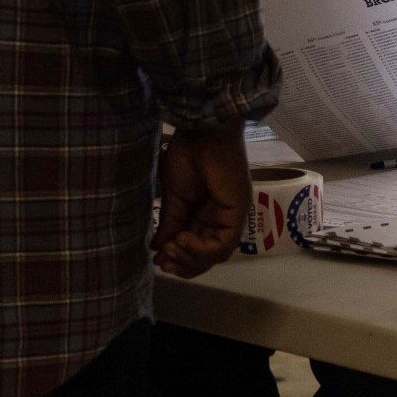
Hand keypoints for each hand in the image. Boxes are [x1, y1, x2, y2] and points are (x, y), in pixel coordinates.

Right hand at [153, 122, 252, 278]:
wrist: (200, 132)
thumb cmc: (188, 155)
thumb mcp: (173, 196)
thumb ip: (170, 223)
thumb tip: (158, 248)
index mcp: (206, 212)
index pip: (197, 247)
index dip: (179, 258)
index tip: (158, 260)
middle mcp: (221, 218)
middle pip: (207, 256)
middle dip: (184, 264)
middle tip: (163, 261)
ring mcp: (232, 216)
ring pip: (216, 255)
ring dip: (190, 258)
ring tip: (171, 247)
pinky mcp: (238, 213)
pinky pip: (223, 245)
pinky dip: (201, 249)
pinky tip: (182, 238)